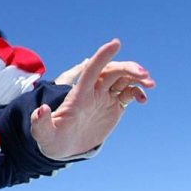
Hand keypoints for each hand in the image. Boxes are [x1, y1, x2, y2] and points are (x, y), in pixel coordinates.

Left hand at [30, 39, 154, 159]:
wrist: (62, 147)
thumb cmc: (50, 138)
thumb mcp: (42, 133)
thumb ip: (40, 122)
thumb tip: (41, 110)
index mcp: (78, 95)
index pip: (91, 70)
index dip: (102, 56)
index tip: (116, 43)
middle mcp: (93, 92)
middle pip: (112, 71)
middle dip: (128, 68)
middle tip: (145, 75)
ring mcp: (104, 98)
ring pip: (123, 79)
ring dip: (137, 77)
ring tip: (150, 84)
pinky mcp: (113, 107)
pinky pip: (128, 94)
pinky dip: (137, 92)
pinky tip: (143, 99)